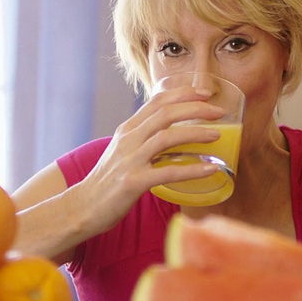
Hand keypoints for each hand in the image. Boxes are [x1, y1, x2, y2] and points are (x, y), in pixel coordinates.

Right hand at [80, 86, 224, 230]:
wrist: (83, 207)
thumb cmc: (107, 181)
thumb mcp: (122, 151)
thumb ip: (141, 138)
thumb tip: (169, 130)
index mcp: (127, 129)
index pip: (157, 101)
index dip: (183, 93)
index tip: (206, 93)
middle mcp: (128, 140)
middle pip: (165, 113)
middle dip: (195, 108)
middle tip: (219, 111)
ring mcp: (130, 160)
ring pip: (167, 137)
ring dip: (195, 133)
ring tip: (217, 134)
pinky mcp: (133, 182)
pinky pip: (168, 172)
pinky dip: (193, 169)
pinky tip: (211, 170)